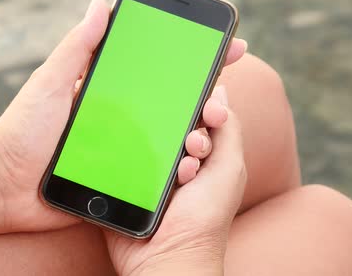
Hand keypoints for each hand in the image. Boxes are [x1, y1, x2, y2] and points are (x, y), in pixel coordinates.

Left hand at [0, 0, 248, 232]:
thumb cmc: (22, 130)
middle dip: (203, 98)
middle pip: (170, 104)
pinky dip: (174, 170)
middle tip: (222, 98)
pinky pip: (152, 173)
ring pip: (167, 140)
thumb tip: (101, 3)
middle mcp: (119, 116)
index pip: (156, 68)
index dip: (191, 58)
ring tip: (208, 133)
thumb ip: (76, 48)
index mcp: (107, 90)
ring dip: (193, 136)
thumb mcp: (50, 83)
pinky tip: (192, 168)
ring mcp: (121, 148)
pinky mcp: (118, 178)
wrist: (3, 186)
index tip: (226, 48)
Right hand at [104, 87, 246, 275]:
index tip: (207, 113)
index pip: (199, 115)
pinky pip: (121, 153)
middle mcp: (176, 158)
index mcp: (204, 154)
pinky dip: (133, 157)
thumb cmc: (206, 219)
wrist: (169, 257)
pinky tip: (151, 175)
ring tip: (180, 173)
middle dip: (185, 131)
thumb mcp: (230, 169)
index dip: (204, 108)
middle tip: (193, 149)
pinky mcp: (126, 178)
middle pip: (172, 122)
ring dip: (162, 148)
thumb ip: (229, 130)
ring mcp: (150, 169)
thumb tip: (220, 94)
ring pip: (146, 135)